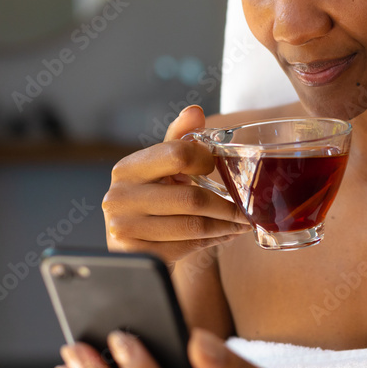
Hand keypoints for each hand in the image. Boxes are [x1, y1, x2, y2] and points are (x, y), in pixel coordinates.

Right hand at [102, 105, 250, 269]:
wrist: (134, 242)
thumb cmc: (155, 197)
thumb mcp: (163, 165)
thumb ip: (180, 137)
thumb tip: (194, 112)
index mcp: (127, 168)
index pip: (178, 154)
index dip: (206, 160)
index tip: (218, 168)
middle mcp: (119, 197)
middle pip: (191, 198)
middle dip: (227, 206)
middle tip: (247, 209)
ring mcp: (123, 228)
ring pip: (193, 226)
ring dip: (225, 226)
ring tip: (241, 223)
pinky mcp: (135, 255)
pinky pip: (186, 247)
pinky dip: (212, 241)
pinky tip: (224, 235)